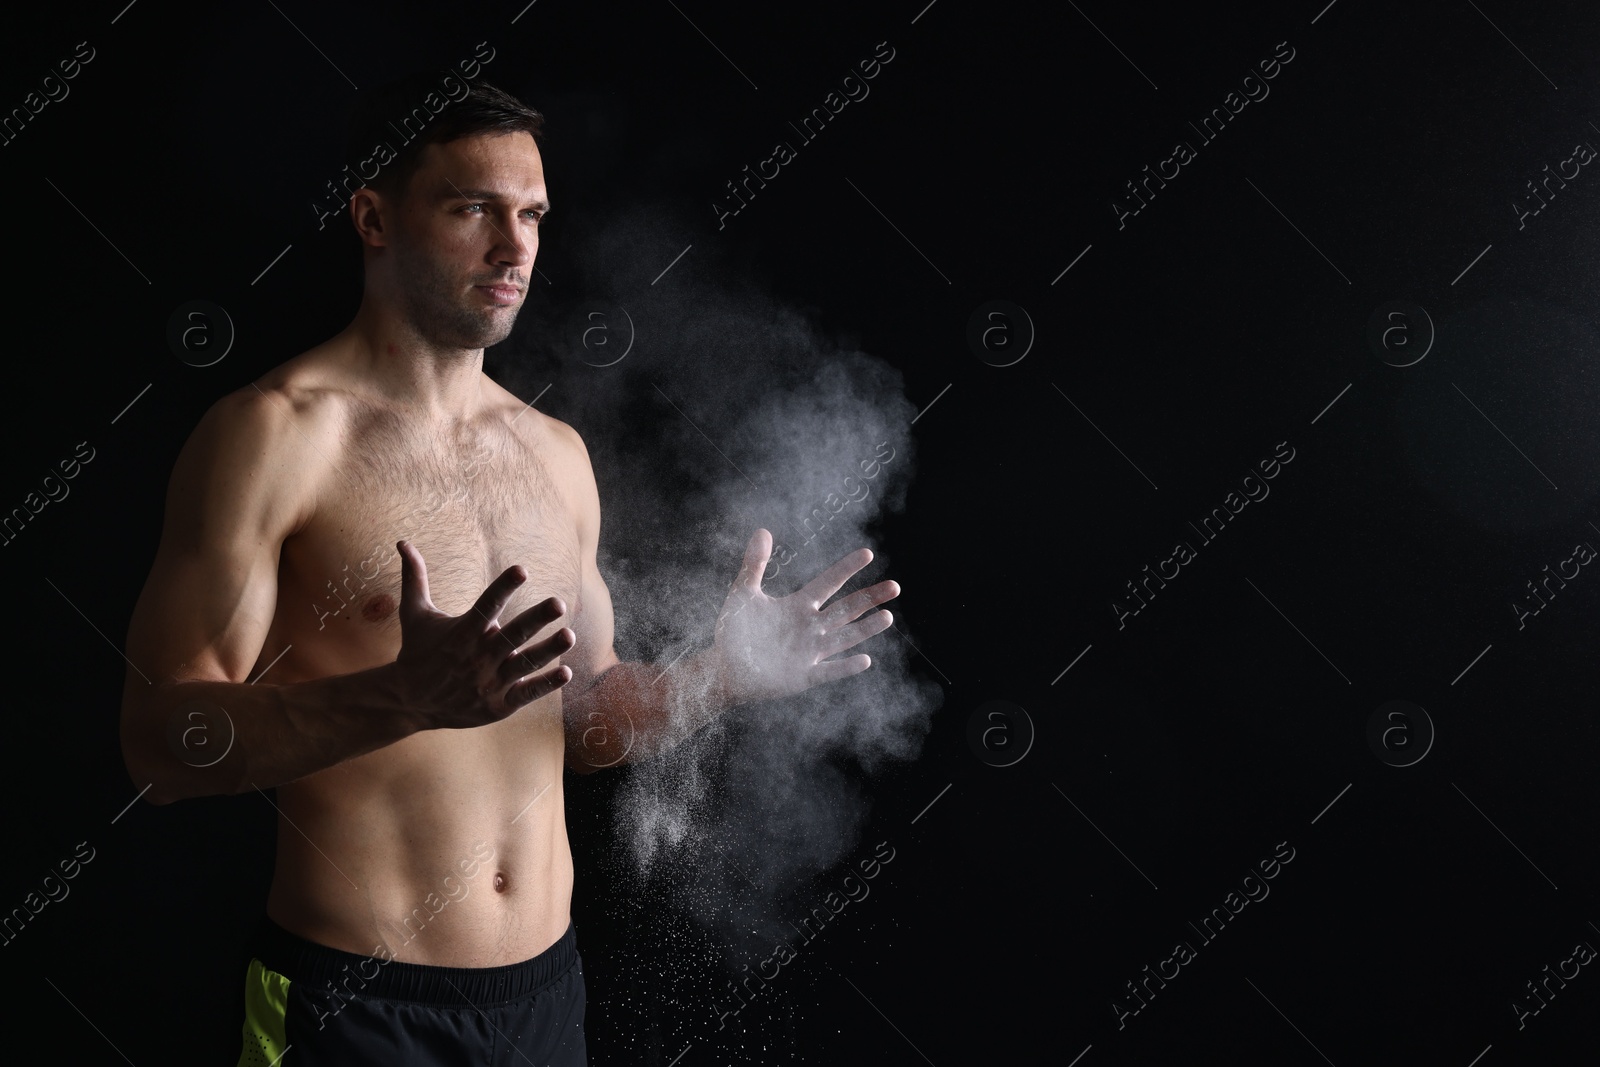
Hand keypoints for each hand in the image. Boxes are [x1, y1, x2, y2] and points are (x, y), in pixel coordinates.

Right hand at [392, 540, 574, 729]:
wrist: (409, 703)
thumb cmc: (417, 652)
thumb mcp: (414, 614)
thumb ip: (414, 578)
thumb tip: (402, 542)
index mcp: (462, 632)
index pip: (486, 606)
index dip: (503, 588)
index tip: (522, 570)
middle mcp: (478, 656)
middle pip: (511, 635)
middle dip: (536, 619)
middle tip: (558, 603)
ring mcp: (488, 682)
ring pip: (524, 665)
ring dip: (548, 651)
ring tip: (569, 636)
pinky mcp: (497, 705)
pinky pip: (525, 694)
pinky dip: (545, 685)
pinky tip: (565, 673)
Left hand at [706, 529, 899, 704]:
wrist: (723, 669)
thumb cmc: (733, 632)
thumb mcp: (743, 593)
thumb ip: (754, 564)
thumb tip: (762, 530)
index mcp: (798, 606)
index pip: (828, 583)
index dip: (846, 568)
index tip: (867, 553)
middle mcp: (809, 627)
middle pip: (846, 609)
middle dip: (869, 598)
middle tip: (895, 586)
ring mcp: (809, 653)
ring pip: (843, 638)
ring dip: (865, 628)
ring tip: (887, 616)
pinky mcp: (803, 676)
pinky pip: (829, 671)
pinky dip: (846, 666)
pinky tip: (866, 659)